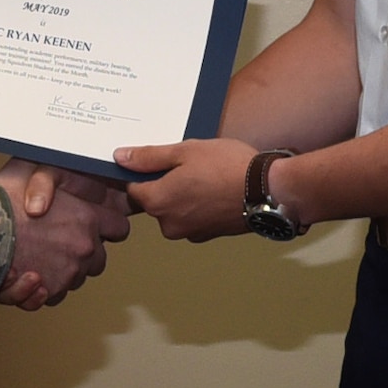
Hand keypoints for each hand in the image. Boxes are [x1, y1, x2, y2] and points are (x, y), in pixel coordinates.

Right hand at [0, 161, 131, 309]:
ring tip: (33, 259)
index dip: (106, 226)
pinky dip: (41, 291)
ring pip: (75, 278)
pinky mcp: (50, 291)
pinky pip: (54, 295)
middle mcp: (84, 247)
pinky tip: (27, 277)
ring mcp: (69, 272)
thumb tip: (55, 196)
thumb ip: (50, 181)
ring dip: (59, 271)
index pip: (118, 228)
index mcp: (87, 217)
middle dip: (81, 253)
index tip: (91, 225)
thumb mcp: (29, 170)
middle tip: (54, 243)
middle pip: (98, 258)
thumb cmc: (0, 200)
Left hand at [115, 138, 256, 241]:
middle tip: (188, 163)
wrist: (268, 191)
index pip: (132, 188)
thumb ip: (149, 157)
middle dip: (165, 183)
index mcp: (157, 202)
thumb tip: (120, 158)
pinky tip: (215, 189)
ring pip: (174, 209)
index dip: (142, 171)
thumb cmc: (226, 167)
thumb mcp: (185, 151)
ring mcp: (188, 232)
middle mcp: (167, 224)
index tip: (159, 159)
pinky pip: (192, 217)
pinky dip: (198, 205)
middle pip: (154, 200)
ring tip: (205, 175)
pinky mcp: (207, 236)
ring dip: (182, 194)